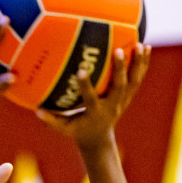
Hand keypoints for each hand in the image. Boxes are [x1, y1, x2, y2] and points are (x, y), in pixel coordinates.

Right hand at [36, 43, 151, 152]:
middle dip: (120, 69)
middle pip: (119, 87)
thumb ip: (51, 120)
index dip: (86, 86)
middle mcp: (112, 106)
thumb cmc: (78, 129)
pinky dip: (143, 63)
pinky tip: (145, 46)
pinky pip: (138, 78)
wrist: (99, 138)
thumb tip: (36, 110)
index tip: (80, 70)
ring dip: (138, 63)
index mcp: (96, 112)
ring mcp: (123, 101)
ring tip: (140, 44)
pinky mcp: (128, 96)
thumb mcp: (64, 128)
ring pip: (133, 81)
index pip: (90, 99)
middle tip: (119, 50)